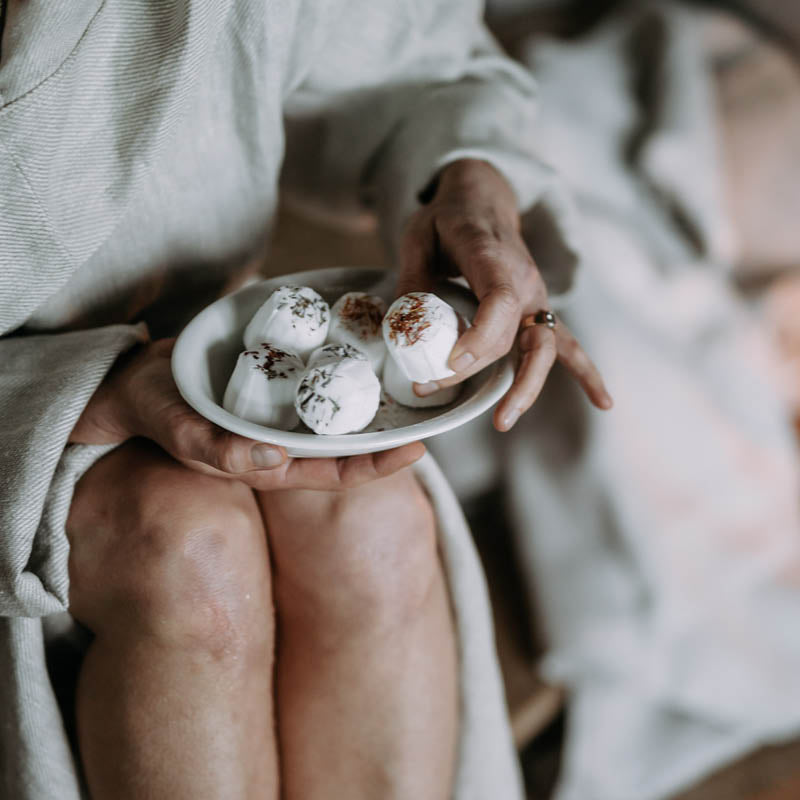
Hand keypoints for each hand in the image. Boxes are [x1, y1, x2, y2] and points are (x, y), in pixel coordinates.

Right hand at [69, 338, 424, 489]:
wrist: (138, 379)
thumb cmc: (158, 411)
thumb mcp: (183, 431)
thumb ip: (220, 450)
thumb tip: (276, 460)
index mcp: (270, 467)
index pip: (334, 475)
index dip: (376, 468)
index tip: (417, 451)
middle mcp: (285, 443)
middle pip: (348, 445)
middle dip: (390, 434)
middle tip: (430, 411)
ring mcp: (283, 415)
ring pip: (339, 414)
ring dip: (374, 403)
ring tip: (413, 384)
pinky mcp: (278, 387)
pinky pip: (320, 384)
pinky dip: (344, 374)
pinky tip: (370, 353)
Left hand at [397, 158, 611, 430]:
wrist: (484, 201)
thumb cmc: (448, 219)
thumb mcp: (418, 235)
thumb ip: (412, 277)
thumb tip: (405, 325)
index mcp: (494, 256)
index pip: (500, 302)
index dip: (479, 338)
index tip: (449, 364)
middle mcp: (525, 280)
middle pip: (513, 335)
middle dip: (477, 369)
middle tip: (433, 388)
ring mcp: (537, 298)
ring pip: (544, 348)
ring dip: (527, 387)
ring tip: (504, 421)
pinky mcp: (538, 312)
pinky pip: (568, 345)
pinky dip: (587, 374)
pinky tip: (604, 403)